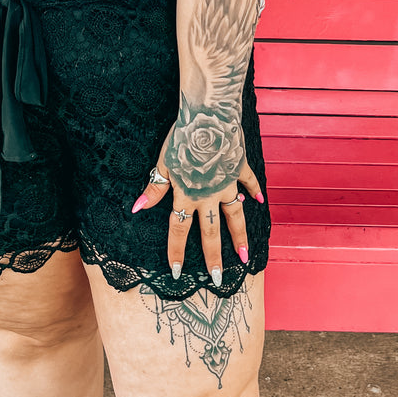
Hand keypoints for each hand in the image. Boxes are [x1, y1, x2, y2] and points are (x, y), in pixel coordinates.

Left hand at [131, 141, 262, 287]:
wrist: (209, 117)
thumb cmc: (181, 138)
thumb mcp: (164, 163)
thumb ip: (155, 188)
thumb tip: (138, 208)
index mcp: (187, 195)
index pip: (180, 230)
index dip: (177, 251)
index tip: (176, 272)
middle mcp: (209, 195)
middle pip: (211, 232)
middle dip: (214, 257)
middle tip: (219, 279)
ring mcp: (227, 183)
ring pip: (234, 216)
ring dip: (239, 237)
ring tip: (244, 256)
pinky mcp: (239, 167)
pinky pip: (248, 183)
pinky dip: (254, 191)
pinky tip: (259, 201)